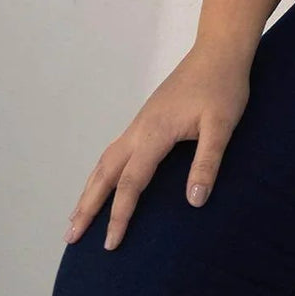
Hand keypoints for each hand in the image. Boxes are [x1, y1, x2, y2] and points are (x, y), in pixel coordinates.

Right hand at [63, 42, 251, 251]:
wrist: (219, 51)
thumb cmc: (223, 87)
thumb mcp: (223, 126)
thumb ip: (207, 162)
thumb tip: (194, 202)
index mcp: (154, 133)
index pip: (130, 184)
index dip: (119, 216)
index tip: (110, 244)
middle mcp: (139, 129)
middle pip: (104, 174)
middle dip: (87, 207)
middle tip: (70, 238)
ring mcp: (140, 123)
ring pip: (105, 161)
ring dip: (89, 190)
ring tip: (76, 217)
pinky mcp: (146, 119)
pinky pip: (114, 151)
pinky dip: (102, 173)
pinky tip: (103, 182)